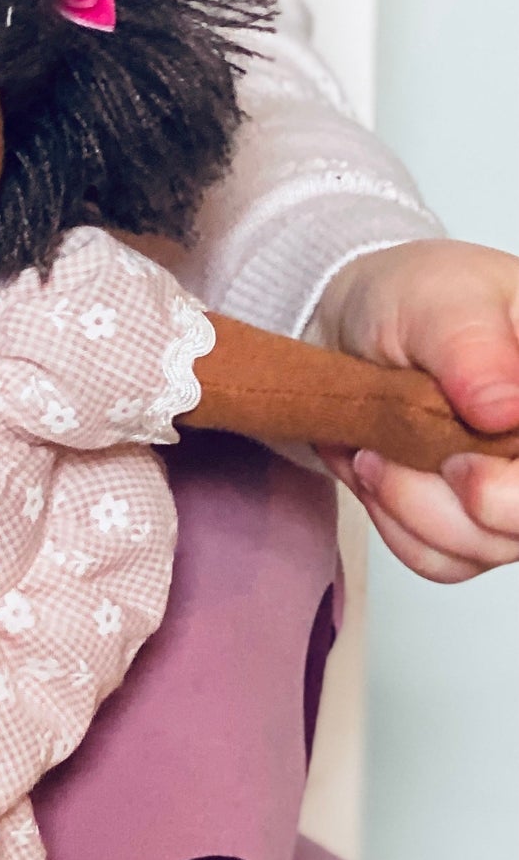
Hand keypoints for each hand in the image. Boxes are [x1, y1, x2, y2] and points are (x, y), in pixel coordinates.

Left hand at [315, 240, 518, 580]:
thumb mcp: (440, 300)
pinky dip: (398, 523)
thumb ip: (473, 348)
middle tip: (403, 457)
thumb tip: (504, 406)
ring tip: (376, 451)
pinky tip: (380, 471)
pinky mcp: (476, 524)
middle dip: (469, 506)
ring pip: (489, 548)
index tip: (465, 469)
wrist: (356, 328)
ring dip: (414, 508)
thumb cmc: (414, 300)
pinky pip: (444, 559)